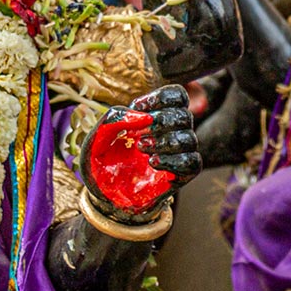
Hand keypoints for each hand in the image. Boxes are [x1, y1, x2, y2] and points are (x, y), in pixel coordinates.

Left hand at [80, 84, 201, 216]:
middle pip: (184, 115)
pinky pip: (192, 162)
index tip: (138, 107)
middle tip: (138, 135)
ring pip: (190, 138)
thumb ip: (115, 118)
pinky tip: (153, 163)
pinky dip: (173, 161)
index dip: (162, 97)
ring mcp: (177, 154)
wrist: (103, 195)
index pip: (177, 96)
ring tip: (142, 149)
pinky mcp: (181, 174)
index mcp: (154, 116)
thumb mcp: (98, 136)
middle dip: (161, 121)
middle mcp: (170, 132)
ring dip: (165, 141)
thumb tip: (143, 116)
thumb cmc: (101, 163)